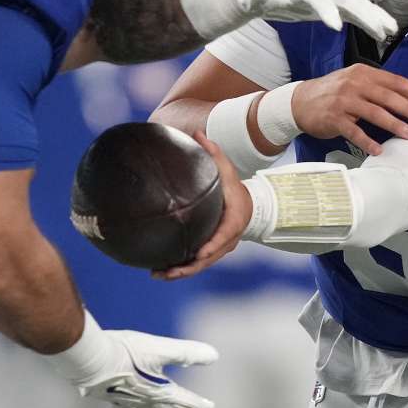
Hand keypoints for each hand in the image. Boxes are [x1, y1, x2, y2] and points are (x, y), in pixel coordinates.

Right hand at [60, 322, 217, 407]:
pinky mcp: (106, 394)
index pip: (184, 399)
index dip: (197, 403)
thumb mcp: (160, 348)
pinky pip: (118, 405)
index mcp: (159, 391)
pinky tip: (117, 403)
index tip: (209, 406)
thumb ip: (186, 353)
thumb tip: (214, 356)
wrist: (90, 360)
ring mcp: (124, 399)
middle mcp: (143, 399)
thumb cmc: (126, 352)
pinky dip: (123, 406)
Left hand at [154, 132, 249, 280]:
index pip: (223, 236)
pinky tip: (161, 270)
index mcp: (233, 221)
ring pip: (200, 265)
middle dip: (189, 267)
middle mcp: (227, 240)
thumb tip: (198, 133)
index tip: (199, 253)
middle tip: (168, 271)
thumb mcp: (227, 169)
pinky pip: (196, 263)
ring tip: (158, 274)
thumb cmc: (234, 187)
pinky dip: (181, 268)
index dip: (212, 246)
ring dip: (181, 272)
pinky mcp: (211, 252)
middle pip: (208, 258)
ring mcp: (220, 248)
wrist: (249, 206)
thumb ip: (214, 153)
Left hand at [233, 0, 396, 40]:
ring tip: (390, 30)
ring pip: (354, 4)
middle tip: (382, 28)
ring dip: (373, 17)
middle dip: (364, 13)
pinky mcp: (330, 4)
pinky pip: (353, 13)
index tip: (335, 26)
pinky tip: (383, 33)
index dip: (326, 10)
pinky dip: (368, 21)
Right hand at [291, 64, 407, 155]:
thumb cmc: (332, 93)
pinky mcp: (333, 118)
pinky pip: (354, 132)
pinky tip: (378, 150)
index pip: (392, 80)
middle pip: (386, 96)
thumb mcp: (354, 83)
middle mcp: (353, 85)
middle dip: (407, 108)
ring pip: (374, 113)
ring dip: (394, 125)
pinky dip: (367, 141)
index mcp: (361, 73)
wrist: (299, 101)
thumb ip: (377, 87)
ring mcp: (342, 101)